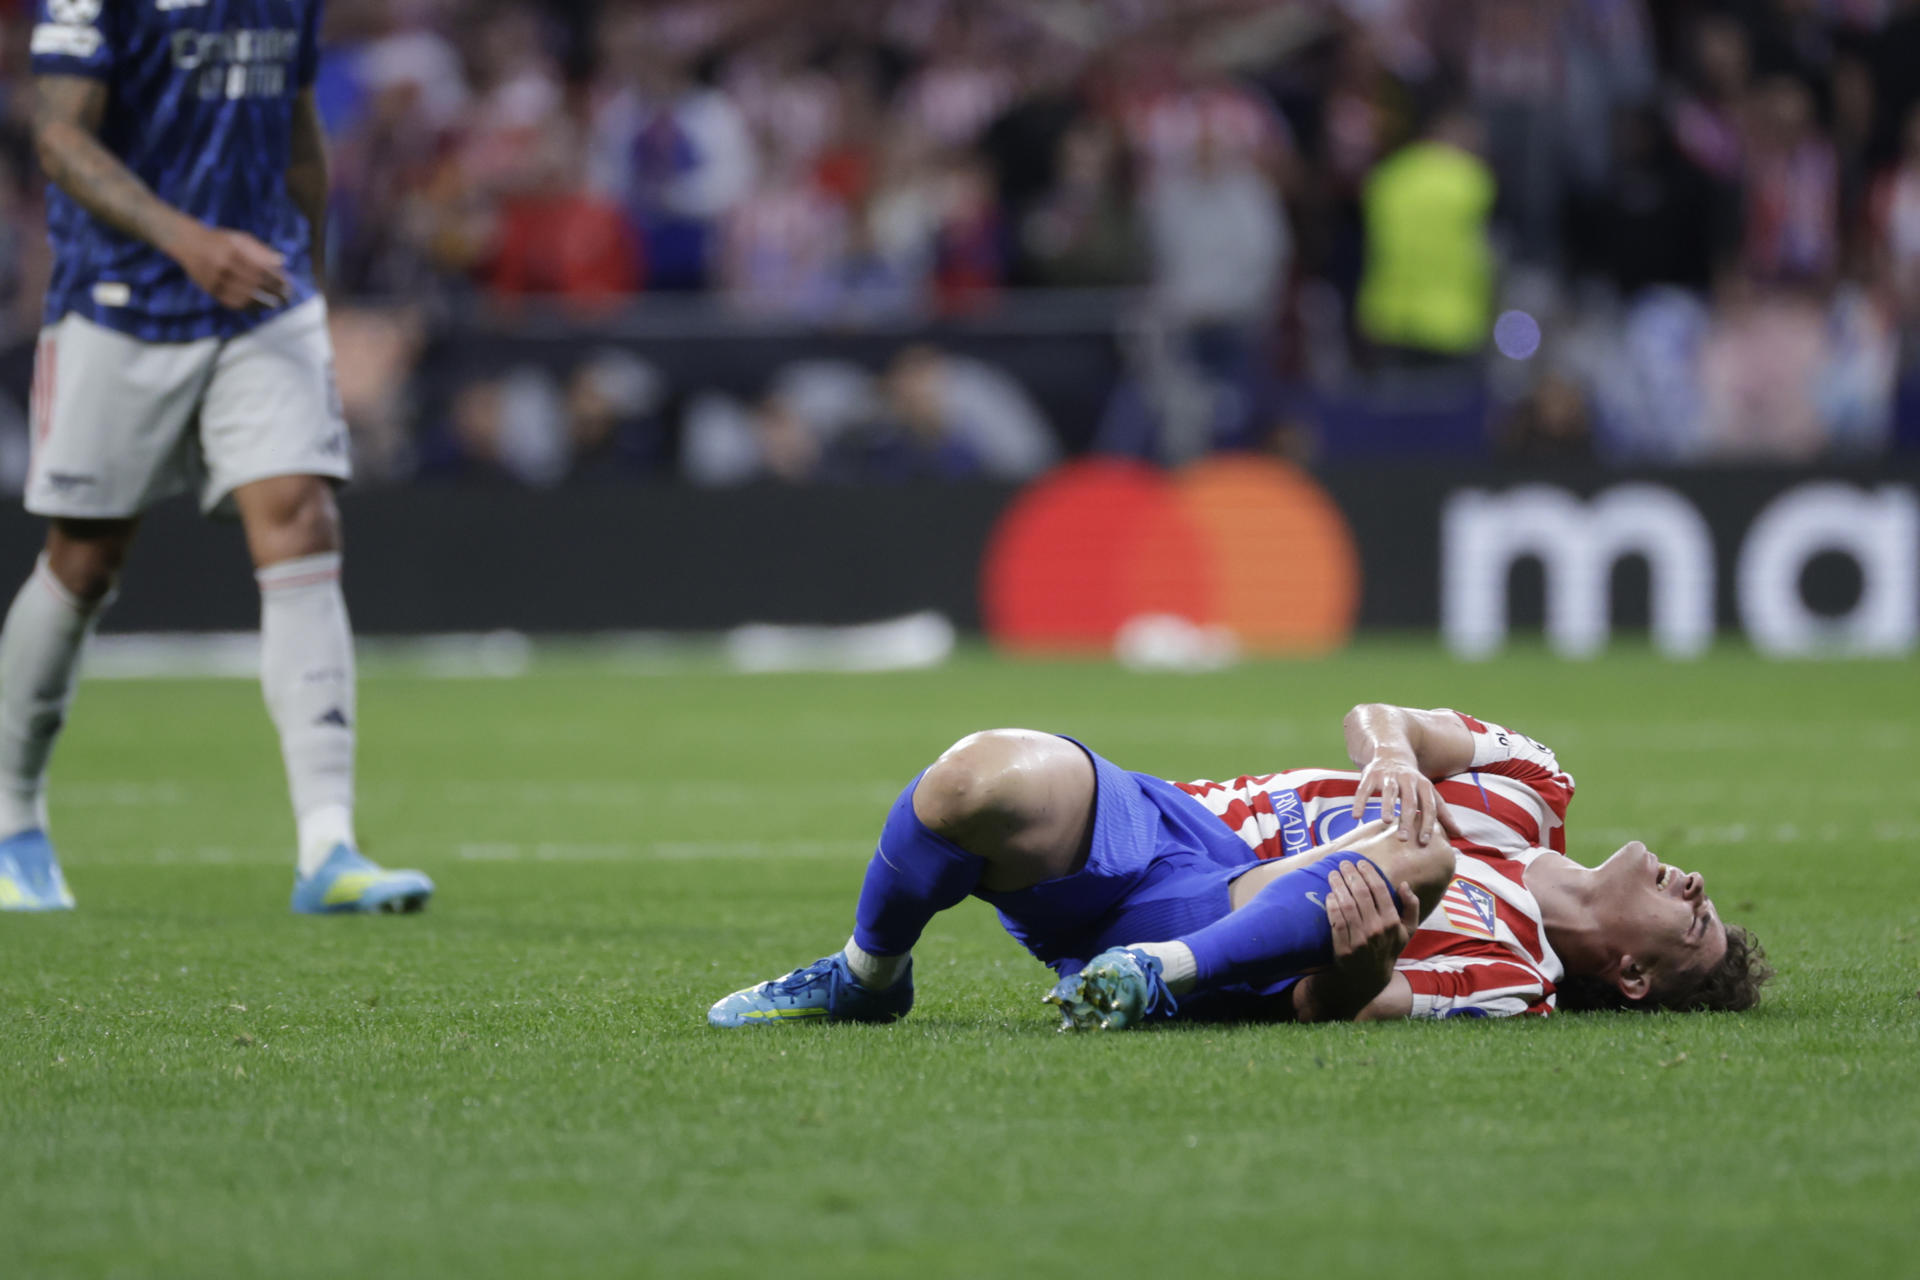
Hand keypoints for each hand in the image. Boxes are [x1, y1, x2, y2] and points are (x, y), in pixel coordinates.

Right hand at [168, 221, 291, 311]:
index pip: (261, 268)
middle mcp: (223, 265)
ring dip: (262, 303)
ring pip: (242, 295)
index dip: (276, 279)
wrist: (187, 242)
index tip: (288, 284)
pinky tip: (257, 307)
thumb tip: (282, 261)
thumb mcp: (240, 238)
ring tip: (275, 305)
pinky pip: (230, 302)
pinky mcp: (209, 289)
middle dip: (272, 292)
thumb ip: (261, 249)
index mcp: (233, 250)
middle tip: (285, 297)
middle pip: (253, 283)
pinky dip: (246, 306)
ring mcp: (214, 278)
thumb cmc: (220, 240)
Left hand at [1325, 859, 1420, 993]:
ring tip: (1333, 873)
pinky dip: (1331, 904)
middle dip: (1350, 874)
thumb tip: (1405, 884)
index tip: (1360, 862)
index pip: (1380, 890)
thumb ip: (1411, 907)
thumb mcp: (1407, 931)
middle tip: (1343, 863)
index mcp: (1392, 923)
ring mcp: (1359, 939)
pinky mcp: (1343, 947)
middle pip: (1361, 893)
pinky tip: (1329, 894)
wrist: (1369, 978)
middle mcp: (1376, 929)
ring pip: (1346, 904)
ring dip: (1338, 885)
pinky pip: (1336, 920)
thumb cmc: (1388, 948)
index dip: (1368, 872)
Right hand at [1352, 750, 1460, 844]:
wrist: (1392, 753)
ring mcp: (1387, 776)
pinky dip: (1360, 802)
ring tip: (1384, 822)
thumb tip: (1460, 834)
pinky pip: (1364, 789)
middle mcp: (1407, 779)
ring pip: (1388, 792)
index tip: (1423, 841)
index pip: (1428, 806)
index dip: (1427, 823)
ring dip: (1386, 806)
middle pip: (1408, 800)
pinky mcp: (1370, 775)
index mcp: (1423, 785)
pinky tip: (1357, 817)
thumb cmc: (1412, 781)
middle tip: (1403, 839)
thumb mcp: (1428, 793)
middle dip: (1406, 819)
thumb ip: (1442, 813)